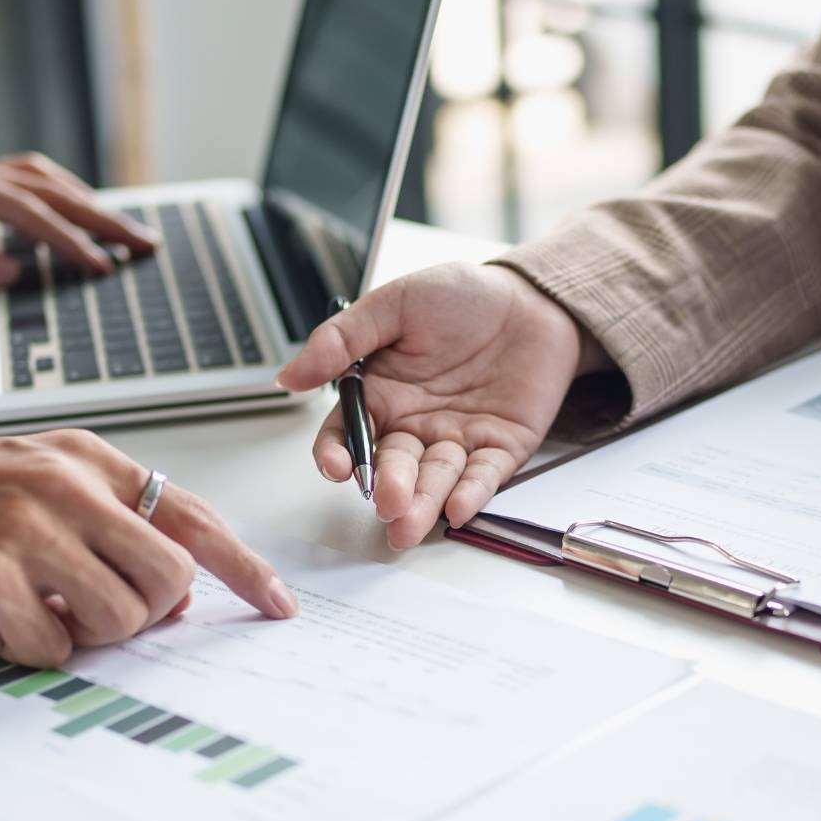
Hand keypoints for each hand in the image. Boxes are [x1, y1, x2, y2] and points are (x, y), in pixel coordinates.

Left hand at [0, 148, 158, 288]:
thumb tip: (8, 273)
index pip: (23, 209)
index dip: (66, 240)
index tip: (101, 265)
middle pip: (47, 188)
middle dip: (100, 217)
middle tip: (145, 243)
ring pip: (41, 182)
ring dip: (86, 205)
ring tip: (126, 233)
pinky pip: (23, 189)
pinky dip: (58, 202)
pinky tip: (78, 218)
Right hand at [0, 430, 297, 666]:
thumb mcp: (46, 486)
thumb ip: (115, 523)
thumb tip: (181, 590)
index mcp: (91, 461)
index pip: (194, 516)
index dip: (245, 568)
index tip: (277, 604)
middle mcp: (67, 487)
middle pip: (170, 577)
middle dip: (148, 613)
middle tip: (98, 611)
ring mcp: (30, 530)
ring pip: (122, 616)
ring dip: (87, 633)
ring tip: (41, 610)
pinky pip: (55, 646)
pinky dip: (32, 649)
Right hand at [277, 263, 605, 548]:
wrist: (531, 296)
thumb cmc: (462, 296)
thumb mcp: (394, 304)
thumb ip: (341, 340)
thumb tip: (289, 375)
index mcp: (382, 394)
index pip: (348, 436)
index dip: (339, 455)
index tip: (337, 467)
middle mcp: (415, 424)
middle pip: (393, 466)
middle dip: (389, 487)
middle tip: (387, 501)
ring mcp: (458, 439)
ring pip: (435, 479)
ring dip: (423, 503)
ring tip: (409, 523)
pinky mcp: (502, 447)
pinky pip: (485, 475)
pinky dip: (472, 493)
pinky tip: (459, 508)